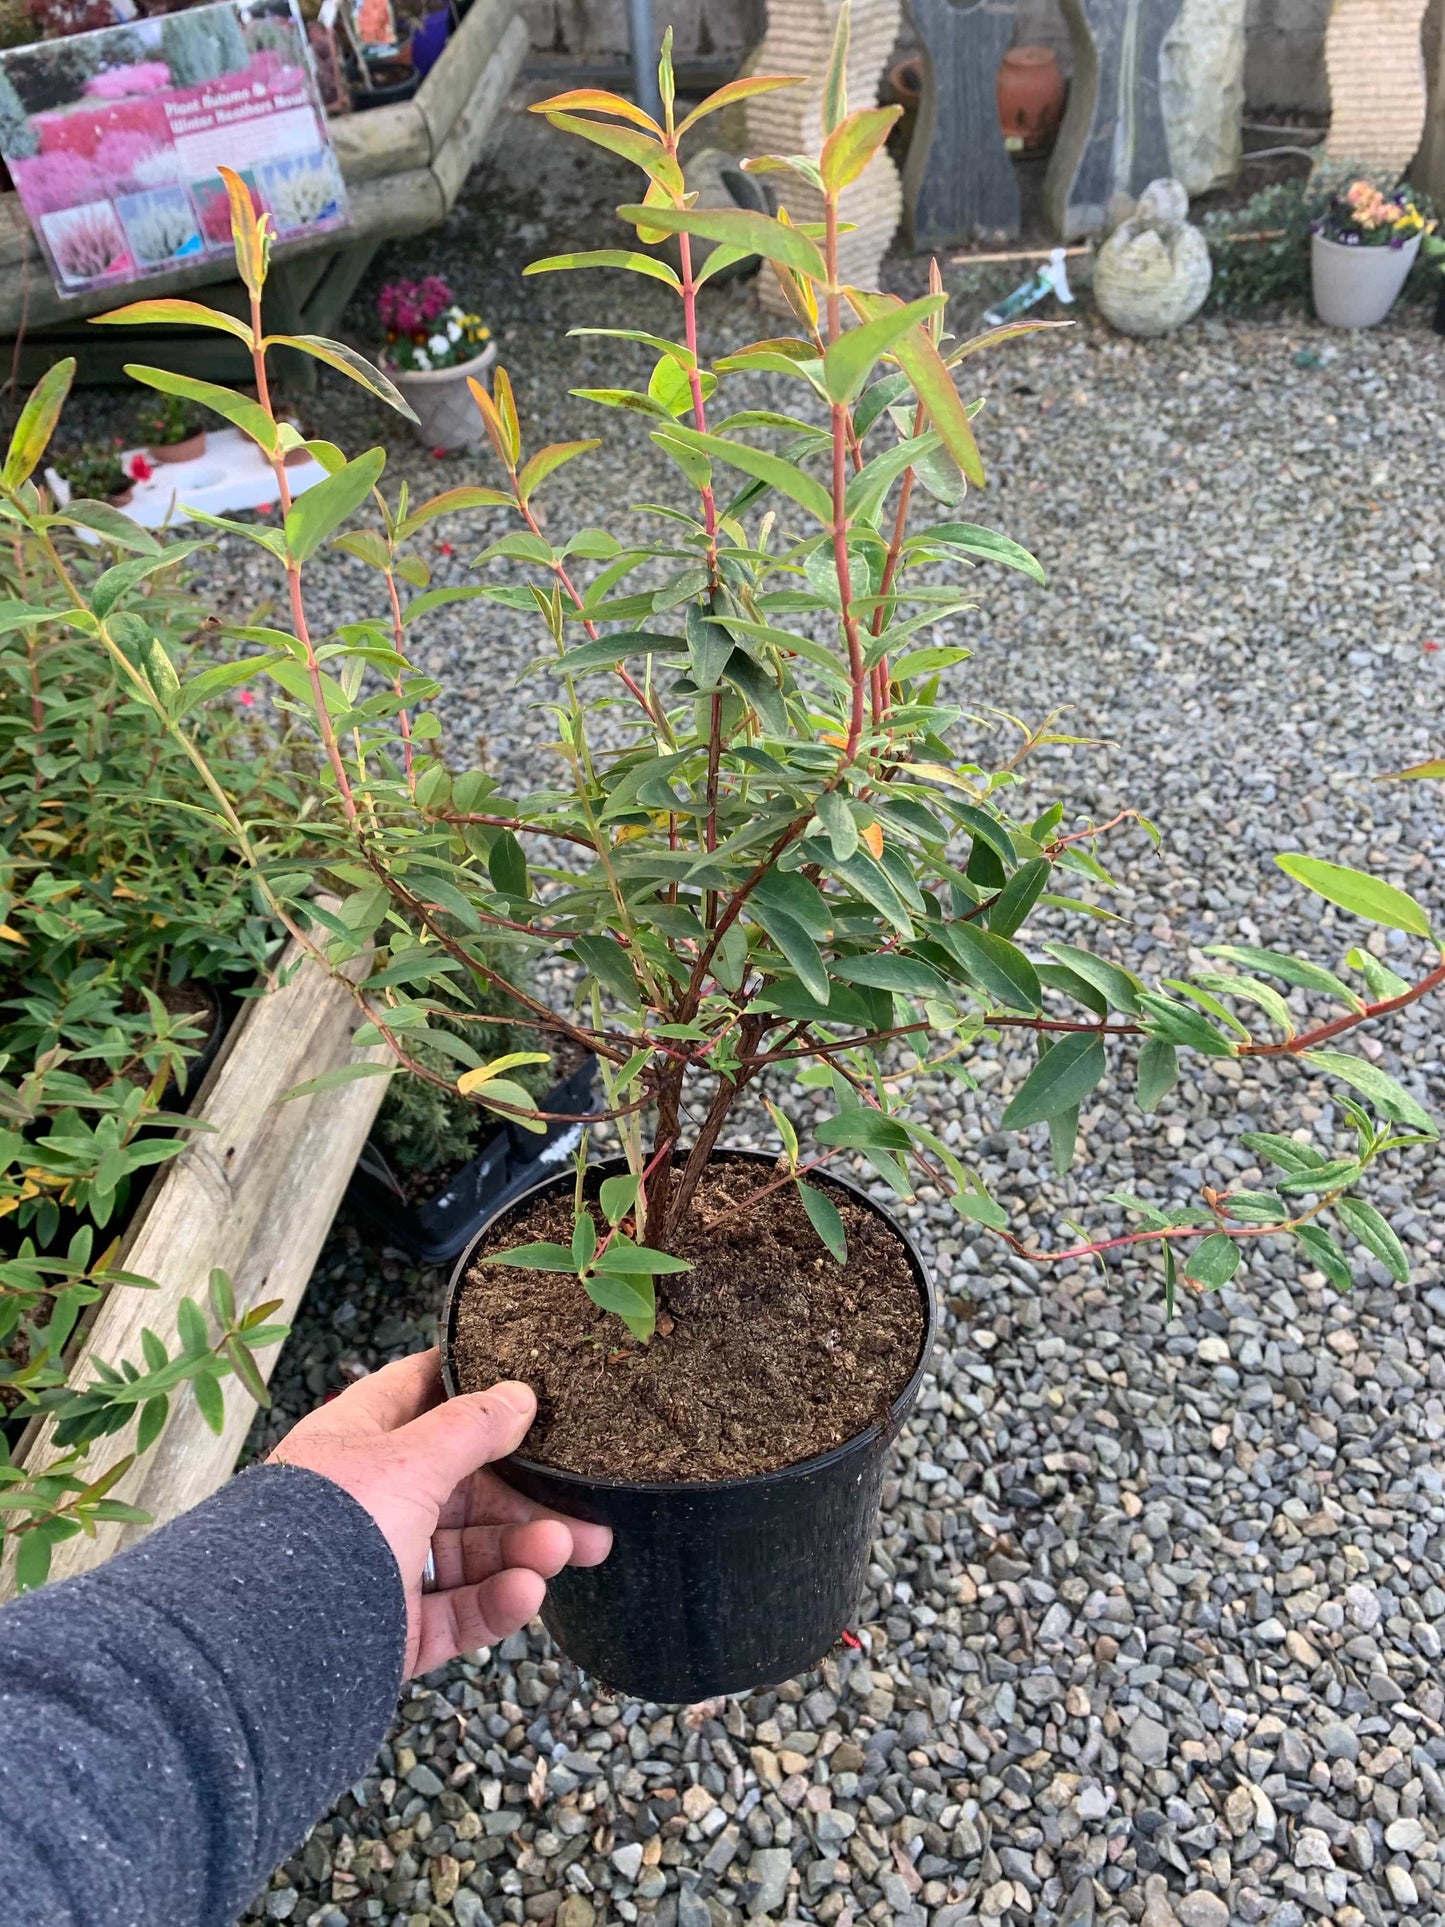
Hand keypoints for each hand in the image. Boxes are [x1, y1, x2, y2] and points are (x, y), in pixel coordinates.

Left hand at [269, 1348, 609, 1674]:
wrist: (268, 1648)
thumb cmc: (327, 1530)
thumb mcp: (407, 1460)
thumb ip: (470, 1427)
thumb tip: (519, 1394)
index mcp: (356, 1444)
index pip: (417, 1395)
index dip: (469, 1385)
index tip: (528, 1383)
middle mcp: (368, 1502)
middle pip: (463, 1488)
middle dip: (528, 1499)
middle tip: (589, 1510)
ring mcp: (380, 1570)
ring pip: (468, 1553)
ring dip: (522, 1550)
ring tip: (571, 1549)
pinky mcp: (390, 1631)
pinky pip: (455, 1613)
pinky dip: (495, 1603)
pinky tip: (528, 1592)